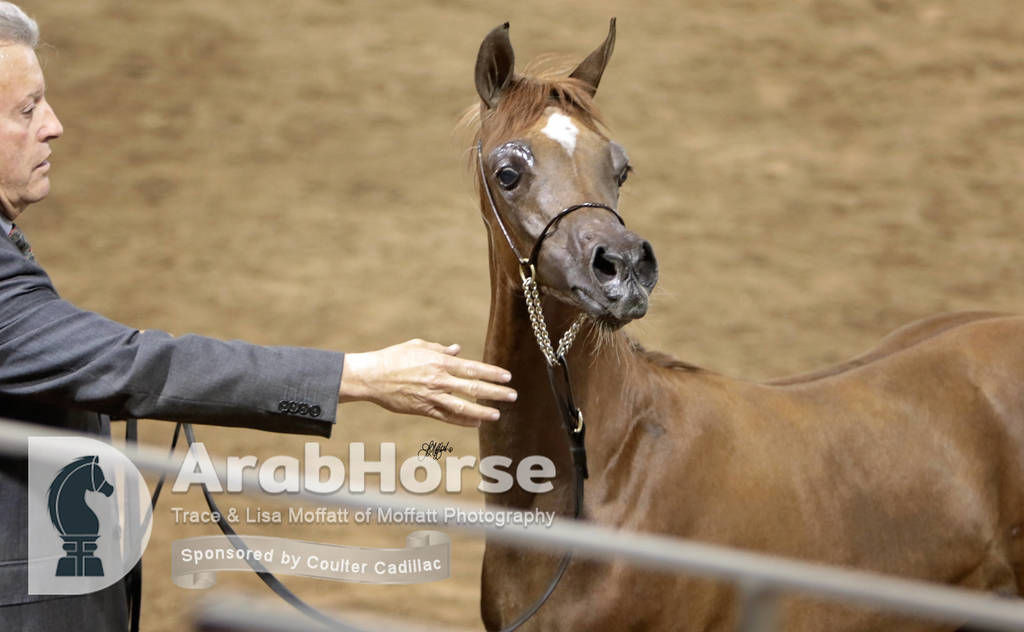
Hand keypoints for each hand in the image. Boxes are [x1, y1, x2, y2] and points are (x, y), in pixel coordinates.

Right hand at [338, 339, 516, 426]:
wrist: (371, 377)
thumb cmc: (394, 357)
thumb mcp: (418, 346)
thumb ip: (440, 349)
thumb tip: (457, 350)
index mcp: (440, 362)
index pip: (473, 368)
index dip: (492, 373)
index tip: (507, 377)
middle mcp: (439, 380)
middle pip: (473, 388)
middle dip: (495, 392)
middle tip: (512, 396)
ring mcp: (432, 396)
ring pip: (463, 406)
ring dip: (483, 411)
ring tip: (497, 414)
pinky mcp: (423, 410)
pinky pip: (447, 417)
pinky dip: (463, 421)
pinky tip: (476, 423)